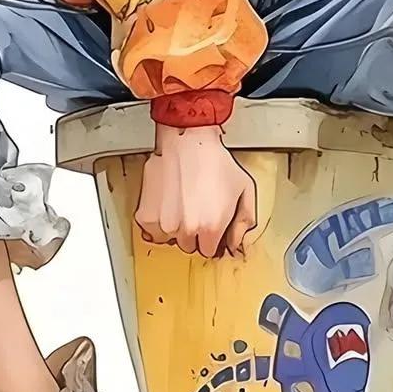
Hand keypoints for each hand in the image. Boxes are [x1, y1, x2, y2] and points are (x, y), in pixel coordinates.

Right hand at [135, 126, 257, 258]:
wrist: (188, 140)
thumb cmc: (214, 159)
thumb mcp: (245, 188)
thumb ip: (244, 221)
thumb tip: (235, 242)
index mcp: (212, 227)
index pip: (210, 251)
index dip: (212, 238)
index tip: (210, 226)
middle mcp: (188, 230)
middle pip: (190, 247)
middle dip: (195, 233)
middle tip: (197, 209)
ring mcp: (166, 224)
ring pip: (171, 238)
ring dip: (177, 227)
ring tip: (183, 202)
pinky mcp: (148, 215)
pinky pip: (153, 230)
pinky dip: (159, 221)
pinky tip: (168, 203)